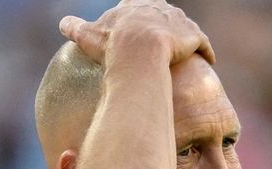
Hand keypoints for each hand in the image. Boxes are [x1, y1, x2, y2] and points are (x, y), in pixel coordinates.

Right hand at [59, 0, 214, 66]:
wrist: (140, 52)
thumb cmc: (113, 44)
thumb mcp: (90, 36)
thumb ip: (76, 28)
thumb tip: (64, 24)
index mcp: (135, 5)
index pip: (138, 1)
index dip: (139, 7)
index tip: (140, 13)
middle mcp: (160, 8)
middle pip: (165, 11)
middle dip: (165, 21)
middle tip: (166, 36)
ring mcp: (179, 21)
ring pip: (185, 26)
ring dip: (187, 36)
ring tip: (187, 49)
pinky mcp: (194, 37)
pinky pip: (203, 44)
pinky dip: (205, 52)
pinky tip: (208, 60)